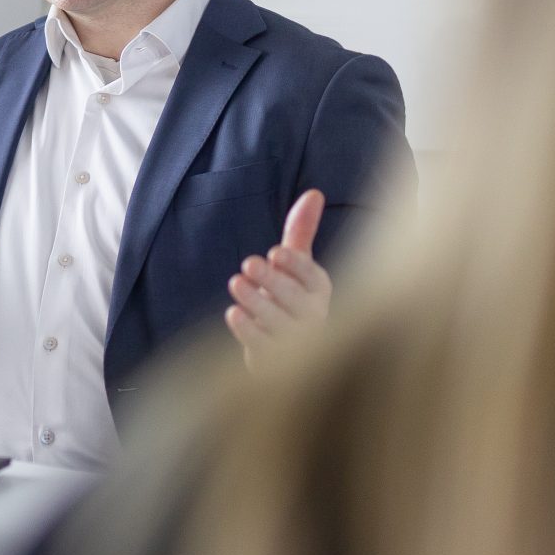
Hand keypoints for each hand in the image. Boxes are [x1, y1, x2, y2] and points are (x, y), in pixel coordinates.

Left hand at [224, 189, 332, 365]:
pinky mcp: (275, 362)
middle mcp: (315, 318)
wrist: (285, 350)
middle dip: (272, 281)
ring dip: (257, 303)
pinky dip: (248, 331)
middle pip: (296, 301)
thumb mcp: (296, 264)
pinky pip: (264, 348)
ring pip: (279, 324)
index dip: (296, 267)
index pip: (315, 279)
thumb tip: (314, 192)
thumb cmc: (289, 297)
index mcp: (321, 292)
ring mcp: (297, 344)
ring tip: (235, 283)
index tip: (275, 252)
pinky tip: (233, 314)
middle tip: (246, 263)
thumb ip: (301, 232)